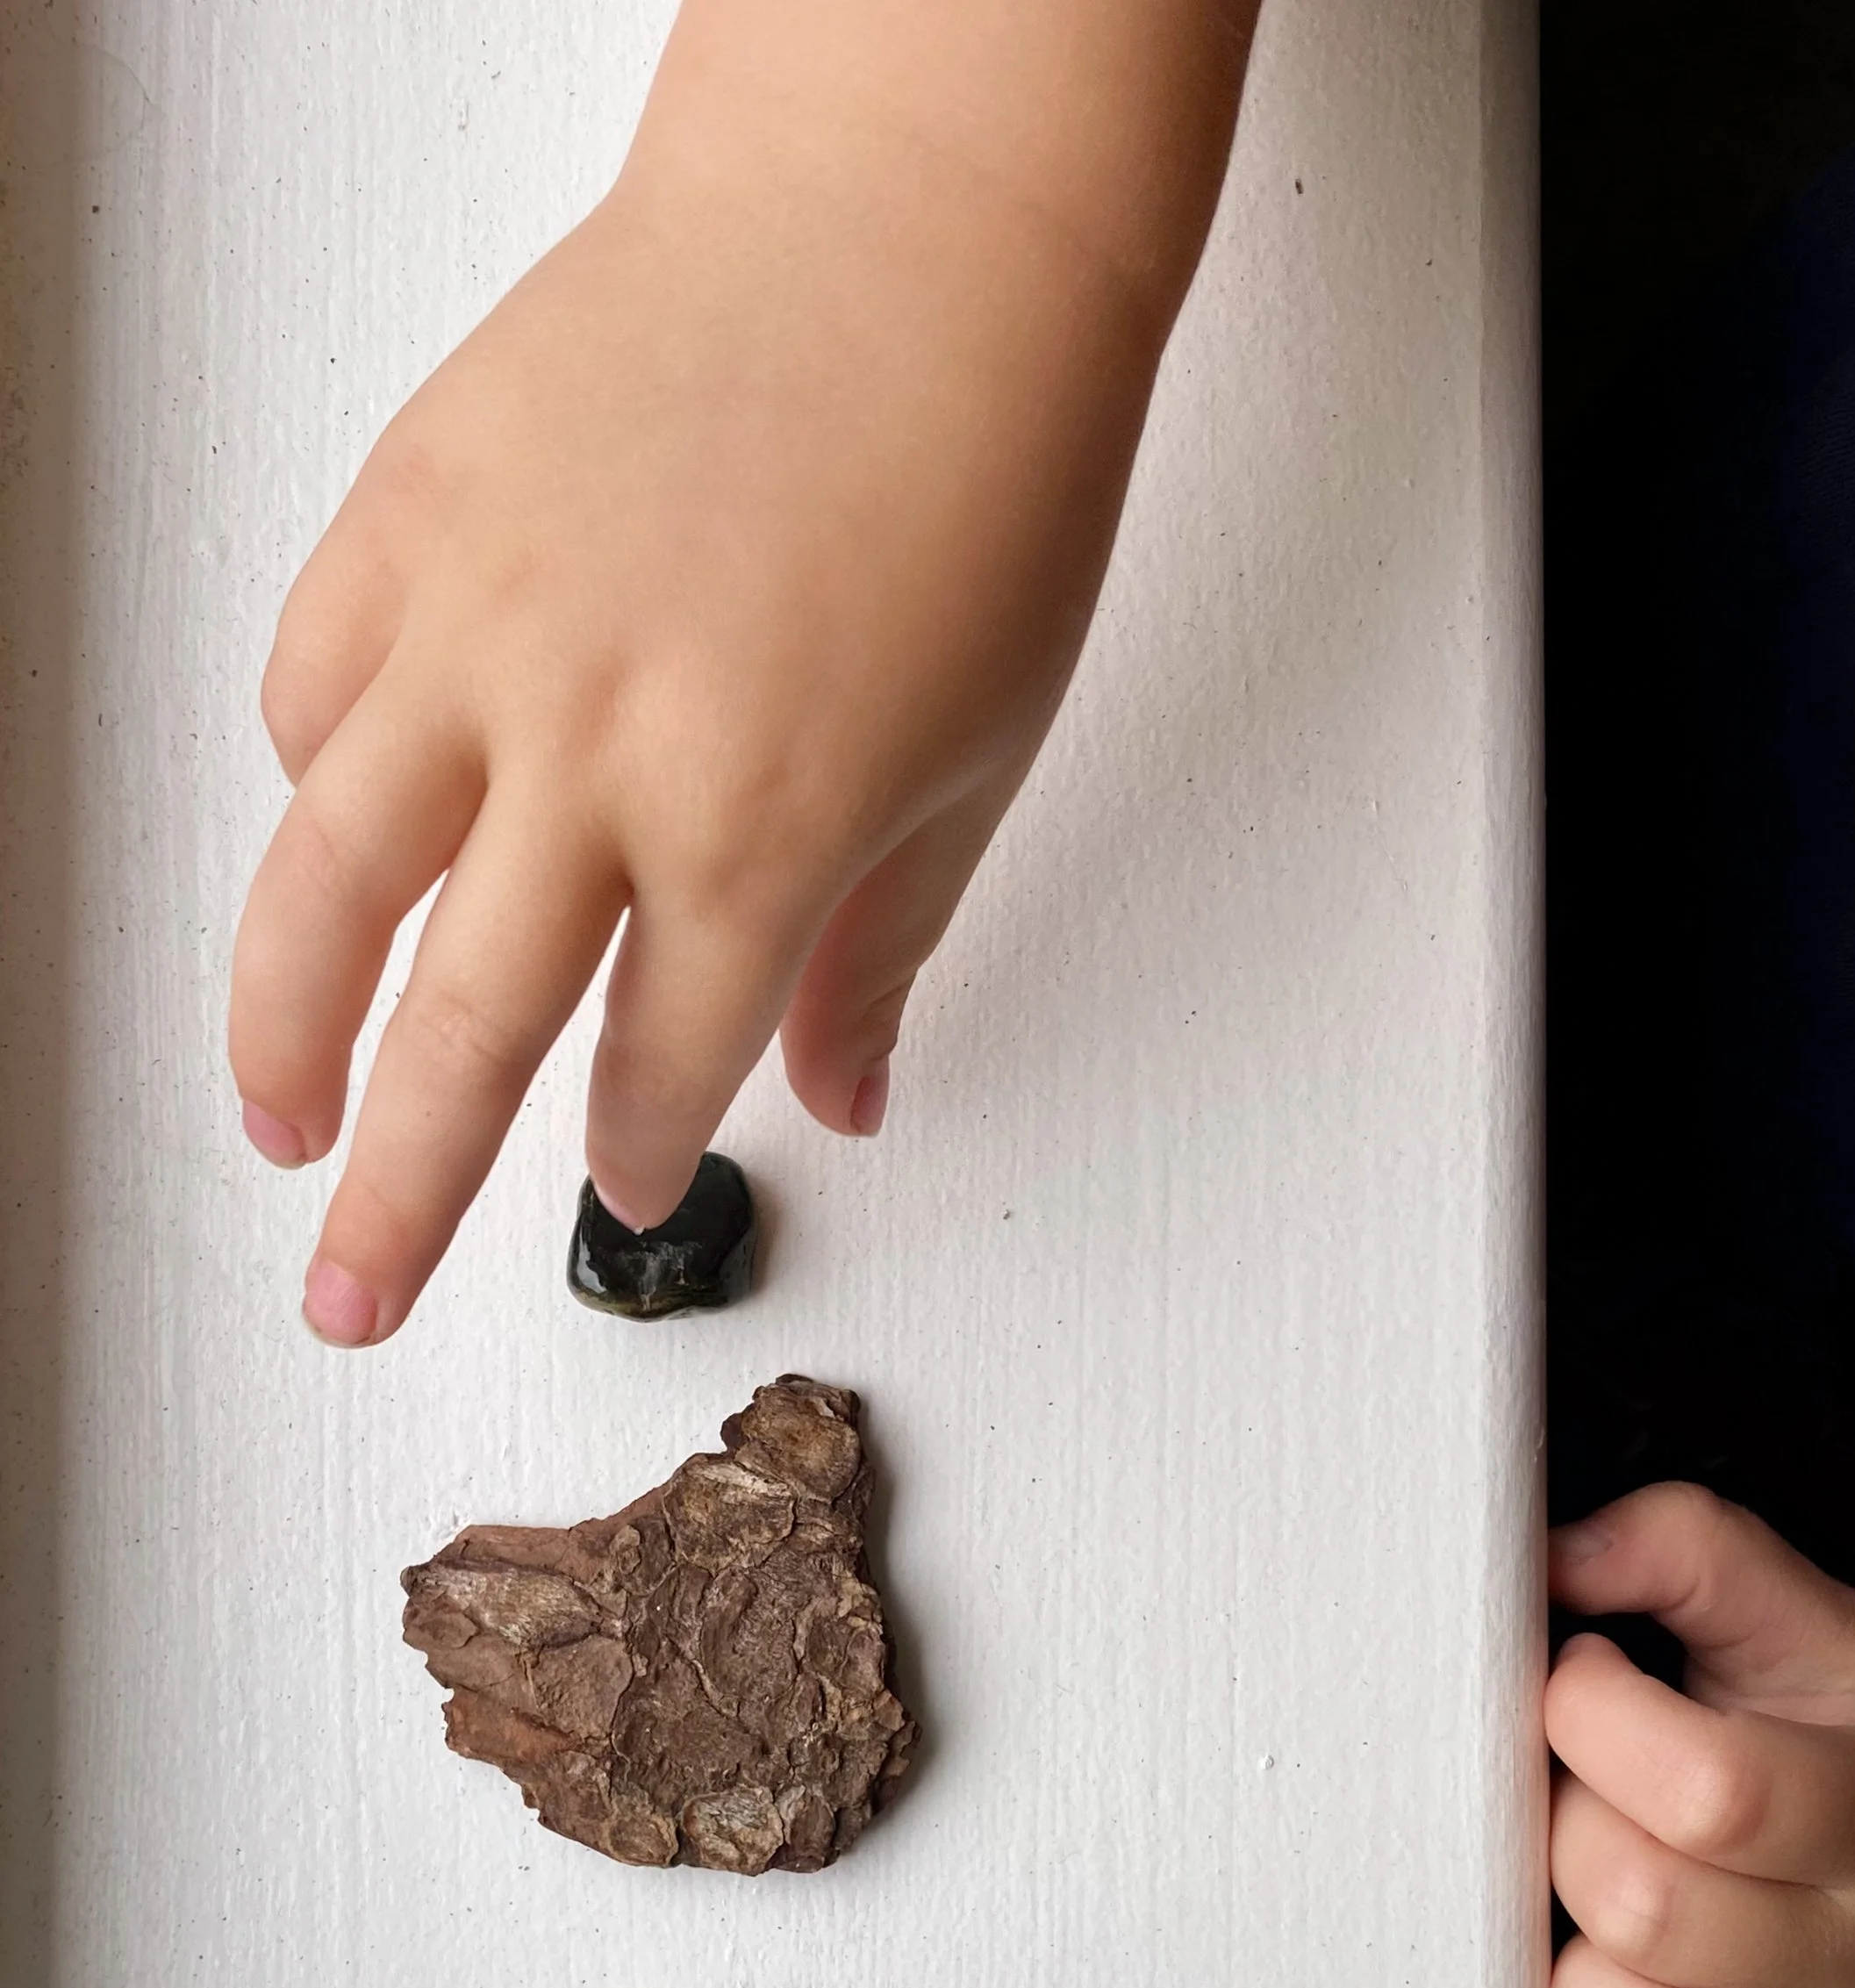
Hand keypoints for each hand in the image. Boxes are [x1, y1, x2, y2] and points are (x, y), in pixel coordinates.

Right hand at [230, 0, 1253, 1342]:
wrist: (914, 219)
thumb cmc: (978, 464)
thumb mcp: (979, 760)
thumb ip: (885, 953)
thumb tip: (850, 1100)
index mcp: (758, 833)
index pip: (660, 1071)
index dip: (643, 1161)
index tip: (630, 1192)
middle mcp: (597, 752)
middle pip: (462, 1040)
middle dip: (402, 1201)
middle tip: (354, 1299)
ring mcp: (482, 631)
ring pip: (325, 881)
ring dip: (285, 1029)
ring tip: (273, 1120)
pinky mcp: (411, 513)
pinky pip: (307, 687)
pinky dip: (302, 783)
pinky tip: (316, 847)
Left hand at [1547, 1482, 1854, 1987]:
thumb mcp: (1808, 1625)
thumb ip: (1687, 1552)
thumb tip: (1556, 1558)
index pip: (1709, 1790)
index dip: (1595, 1715)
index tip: (1587, 1678)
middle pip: (1641, 1907)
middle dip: (1567, 1824)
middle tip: (1585, 1790)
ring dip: (1564, 1949)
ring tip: (1598, 1895)